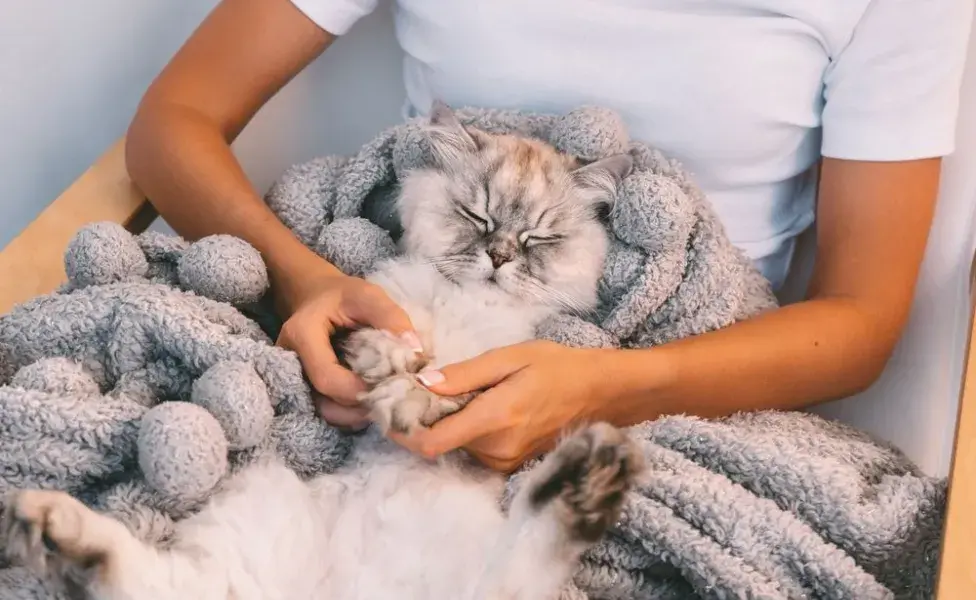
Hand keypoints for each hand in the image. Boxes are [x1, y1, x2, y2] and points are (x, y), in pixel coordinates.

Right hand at [275, 263, 417, 429]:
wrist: (314, 297)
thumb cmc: (342, 295)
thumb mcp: (368, 295)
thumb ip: (391, 318)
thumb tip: (415, 352)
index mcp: (301, 335)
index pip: (327, 378)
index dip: (360, 388)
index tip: (392, 383)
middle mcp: (290, 361)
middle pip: (325, 401)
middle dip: (362, 404)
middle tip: (394, 396)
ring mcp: (294, 378)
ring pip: (325, 411)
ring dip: (358, 412)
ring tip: (385, 398)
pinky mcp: (304, 388)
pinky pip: (327, 410)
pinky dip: (351, 410)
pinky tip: (372, 397)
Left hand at [392, 341, 614, 471]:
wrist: (602, 393)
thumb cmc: (559, 366)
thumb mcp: (511, 357)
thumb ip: (465, 374)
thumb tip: (422, 383)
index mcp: (494, 419)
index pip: (431, 443)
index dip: (402, 430)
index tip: (390, 407)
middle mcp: (496, 449)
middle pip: (438, 442)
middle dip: (423, 417)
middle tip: (419, 386)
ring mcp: (504, 461)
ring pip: (455, 445)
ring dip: (446, 422)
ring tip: (458, 390)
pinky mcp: (510, 464)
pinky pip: (474, 448)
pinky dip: (465, 429)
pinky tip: (478, 404)